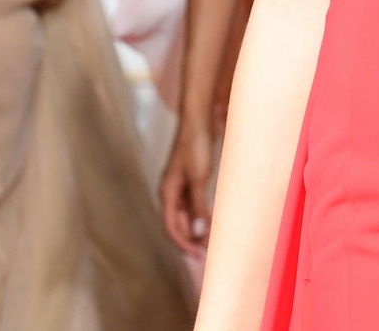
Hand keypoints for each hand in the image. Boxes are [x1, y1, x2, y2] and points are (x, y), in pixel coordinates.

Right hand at [160, 117, 216, 252]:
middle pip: (178, 225)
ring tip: (211, 240)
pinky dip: (201, 216)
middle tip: (209, 251)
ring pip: (186, 216)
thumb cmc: (196, 146)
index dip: (183, 244)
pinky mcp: (189, 182)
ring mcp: (179, 188)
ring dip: (196, 229)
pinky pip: (193, 206)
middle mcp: (170, 193)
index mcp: (167, 193)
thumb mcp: (198, 178)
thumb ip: (197, 205)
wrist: (199, 122)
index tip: (199, 255)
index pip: (171, 228)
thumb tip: (198, 231)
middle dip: (191, 239)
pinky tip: (211, 222)